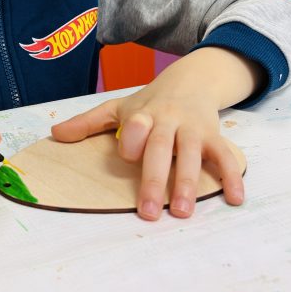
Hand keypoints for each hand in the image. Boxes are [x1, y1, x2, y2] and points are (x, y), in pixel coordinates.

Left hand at [51, 49, 255, 220]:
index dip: (133, 140)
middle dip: (155, 179)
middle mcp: (168, 121)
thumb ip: (88, 122)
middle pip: (161, 149)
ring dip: (188, 183)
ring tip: (184, 212)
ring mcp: (192, 129)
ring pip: (191, 155)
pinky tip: (235, 199)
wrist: (191, 79)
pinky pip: (224, 156)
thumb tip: (55, 134)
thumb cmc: (149, 102)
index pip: (135, 127)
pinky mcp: (213, 136)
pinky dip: (231, 176)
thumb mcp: (117, 108)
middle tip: (150, 212)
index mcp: (142, 115)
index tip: (128, 157)